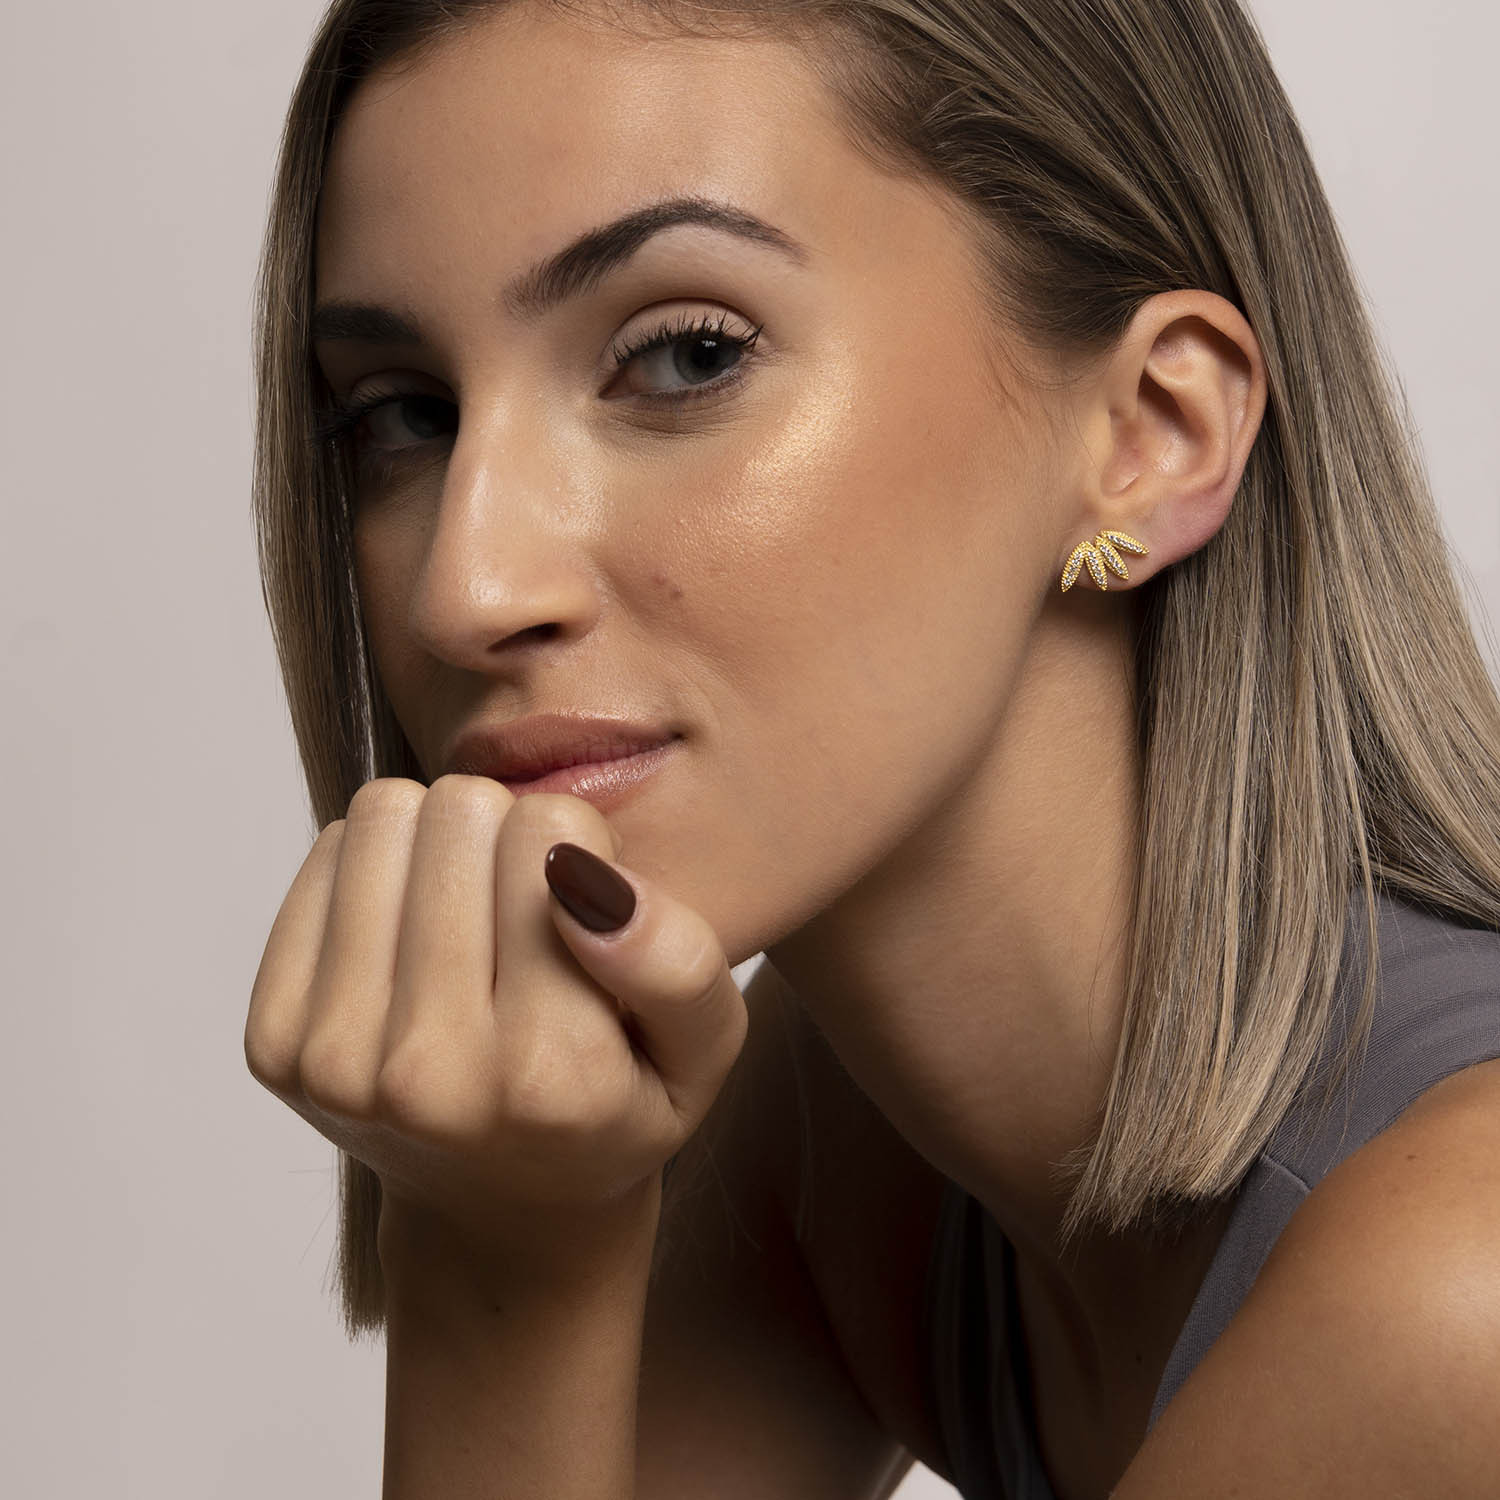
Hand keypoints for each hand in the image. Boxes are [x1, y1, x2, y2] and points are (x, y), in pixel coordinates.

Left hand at [244, 775, 748, 1268]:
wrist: (502, 1216)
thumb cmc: (613, 1107)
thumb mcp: (702, 1049)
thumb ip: (676, 962)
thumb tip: (579, 876)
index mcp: (547, 1075)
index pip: (549, 832)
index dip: (578, 842)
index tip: (583, 904)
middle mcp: (428, 1074)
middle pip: (461, 811)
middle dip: (504, 832)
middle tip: (522, 906)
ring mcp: (335, 1061)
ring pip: (383, 818)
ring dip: (435, 840)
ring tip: (467, 909)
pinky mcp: (274, 1042)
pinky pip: (324, 855)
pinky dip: (378, 869)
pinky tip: (412, 932)